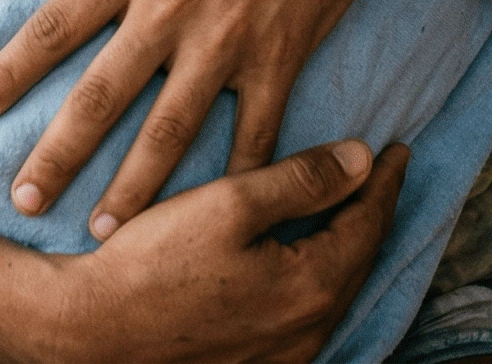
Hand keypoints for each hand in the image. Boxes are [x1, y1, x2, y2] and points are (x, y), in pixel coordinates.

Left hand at [0, 0, 416, 236]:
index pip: (58, 20)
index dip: (13, 64)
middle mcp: (173, 7)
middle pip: (102, 92)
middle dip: (59, 151)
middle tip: (24, 200)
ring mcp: (228, 40)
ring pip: (169, 129)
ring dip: (134, 185)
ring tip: (102, 231)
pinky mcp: (279, 60)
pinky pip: (254, 135)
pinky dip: (235, 181)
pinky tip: (214, 220)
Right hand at [43, 139, 408, 363]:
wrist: (94, 333)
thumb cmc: (155, 263)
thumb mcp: (230, 203)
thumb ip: (300, 179)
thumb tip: (363, 158)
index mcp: (310, 288)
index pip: (366, 225)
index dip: (383, 182)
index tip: (397, 148)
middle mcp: (308, 332)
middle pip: (357, 261)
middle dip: (372, 211)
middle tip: (382, 171)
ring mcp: (284, 358)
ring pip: (335, 289)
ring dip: (347, 242)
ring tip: (351, 204)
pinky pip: (309, 313)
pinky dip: (320, 273)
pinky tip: (307, 254)